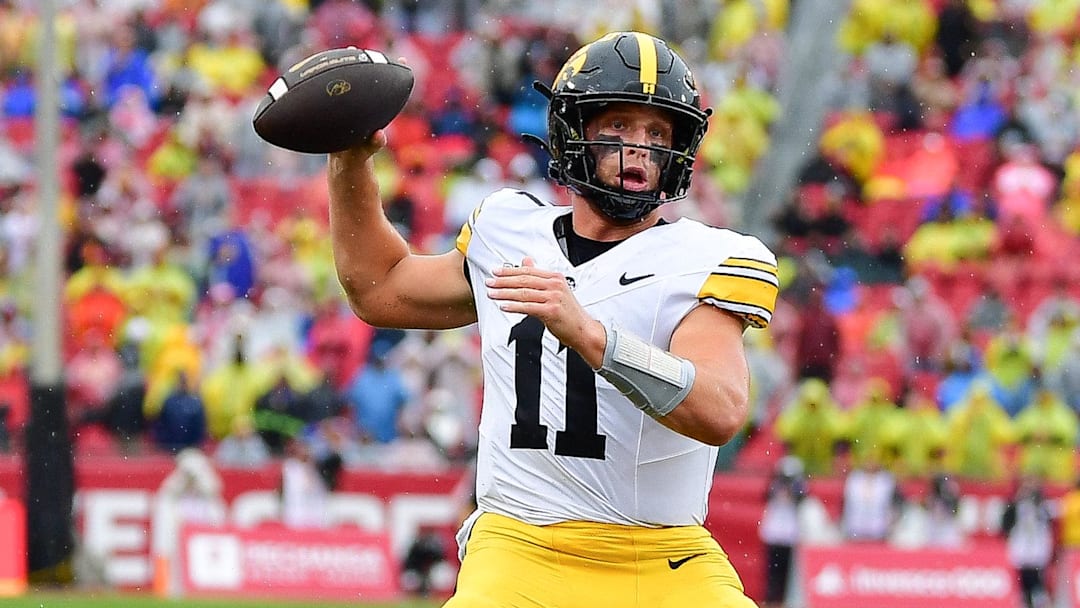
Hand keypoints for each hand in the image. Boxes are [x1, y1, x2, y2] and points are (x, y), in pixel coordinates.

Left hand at [486, 257, 605, 364]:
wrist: (584, 330)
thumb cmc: (569, 313)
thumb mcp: (555, 290)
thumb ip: (539, 277)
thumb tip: (526, 261)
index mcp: (555, 278)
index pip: (528, 271)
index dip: (510, 271)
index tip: (495, 272)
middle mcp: (555, 285)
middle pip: (523, 280)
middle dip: (503, 281)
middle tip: (489, 282)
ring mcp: (554, 297)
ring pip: (523, 293)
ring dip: (504, 293)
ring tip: (492, 294)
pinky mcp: (551, 311)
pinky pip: (528, 307)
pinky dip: (513, 306)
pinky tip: (503, 306)